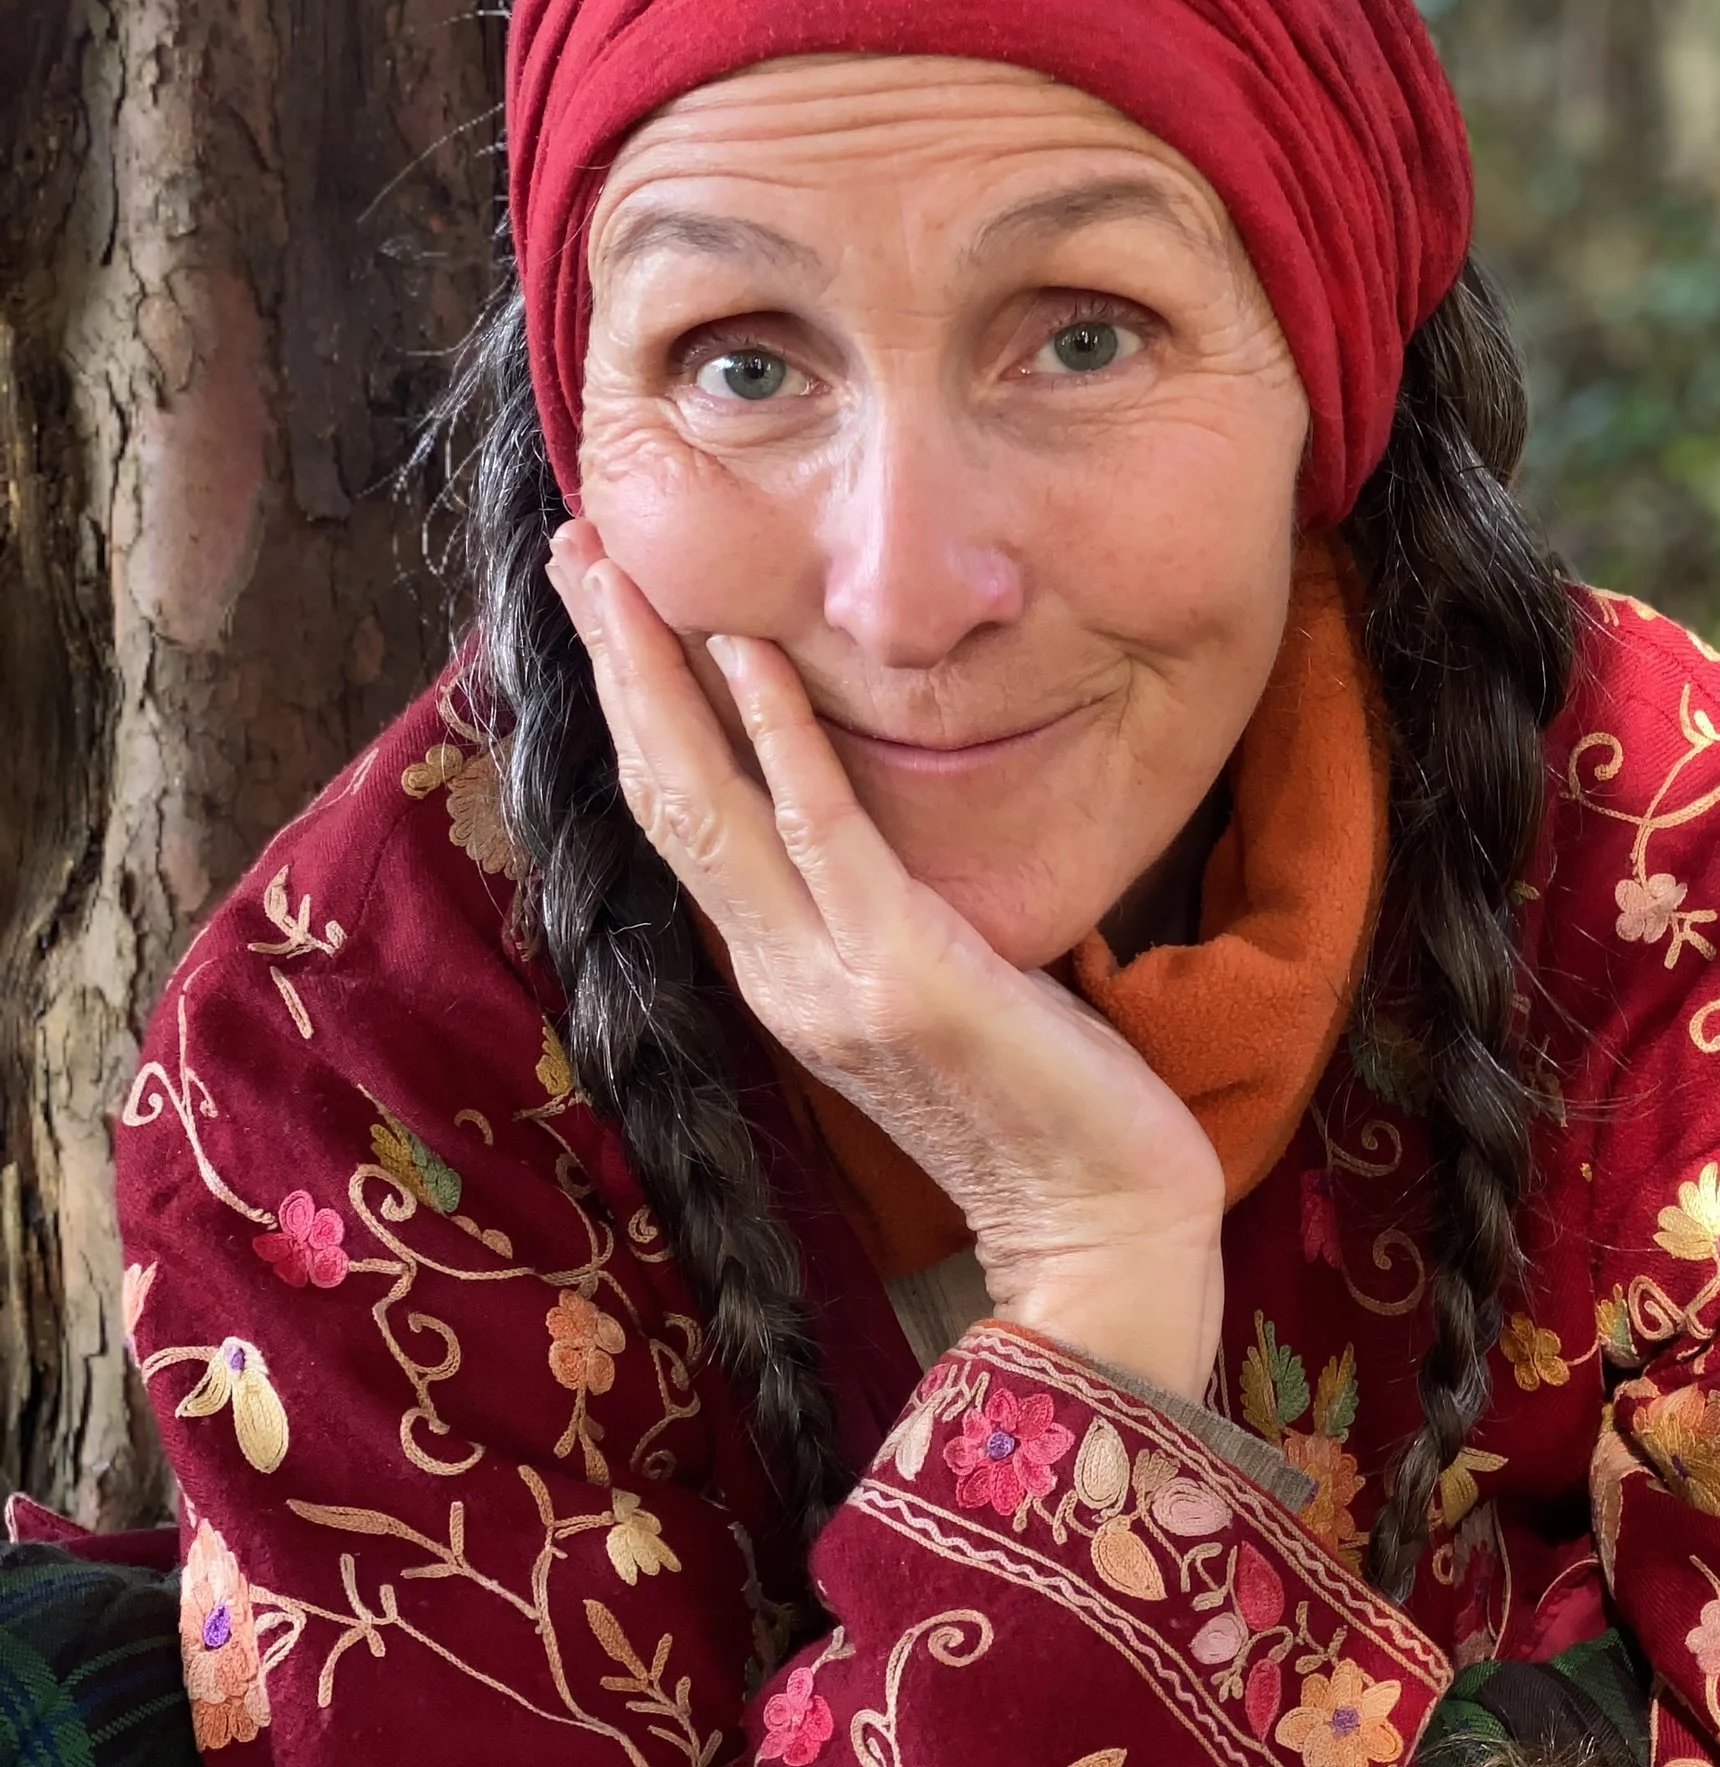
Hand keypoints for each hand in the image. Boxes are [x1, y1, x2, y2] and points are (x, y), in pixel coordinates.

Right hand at [545, 524, 1224, 1398]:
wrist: (1101, 1219)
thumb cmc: (1041, 1102)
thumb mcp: (933, 984)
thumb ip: (877, 911)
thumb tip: (861, 819)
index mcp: (782, 974)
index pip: (682, 818)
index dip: (633, 706)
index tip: (605, 604)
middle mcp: (780, 976)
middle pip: (664, 793)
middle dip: (613, 664)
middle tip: (570, 547)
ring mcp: (829, 981)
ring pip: (710, 802)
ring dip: (655, 674)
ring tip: (615, 571)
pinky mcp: (903, 977)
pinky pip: (826, 835)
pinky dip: (779, 736)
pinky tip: (743, 651)